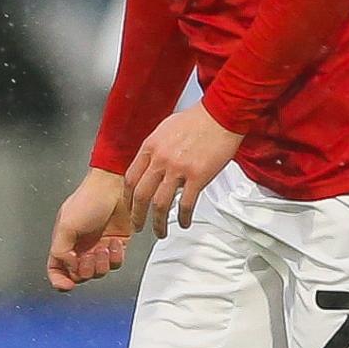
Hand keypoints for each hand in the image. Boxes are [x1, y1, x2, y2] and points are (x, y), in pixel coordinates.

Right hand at [46, 169, 131, 291]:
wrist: (114, 187)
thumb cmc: (88, 199)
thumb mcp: (66, 225)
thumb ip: (61, 251)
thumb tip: (69, 268)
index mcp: (64, 243)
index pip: (56, 270)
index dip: (59, 281)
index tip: (67, 285)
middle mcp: (80, 248)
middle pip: (79, 275)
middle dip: (85, 269)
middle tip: (89, 255)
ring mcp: (99, 247)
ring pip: (99, 272)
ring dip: (102, 263)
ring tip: (103, 247)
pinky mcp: (117, 246)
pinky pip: (116, 263)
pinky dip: (116, 257)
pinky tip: (115, 242)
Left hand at [125, 103, 243, 238]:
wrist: (220, 115)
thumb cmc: (197, 119)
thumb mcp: (166, 128)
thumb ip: (156, 148)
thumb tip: (152, 164)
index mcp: (150, 147)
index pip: (131, 178)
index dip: (128, 197)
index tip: (130, 206)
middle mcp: (160, 159)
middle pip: (141, 195)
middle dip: (137, 215)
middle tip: (138, 226)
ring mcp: (178, 169)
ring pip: (160, 204)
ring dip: (158, 223)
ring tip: (160, 232)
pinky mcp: (197, 176)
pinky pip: (186, 203)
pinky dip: (183, 217)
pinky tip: (183, 223)